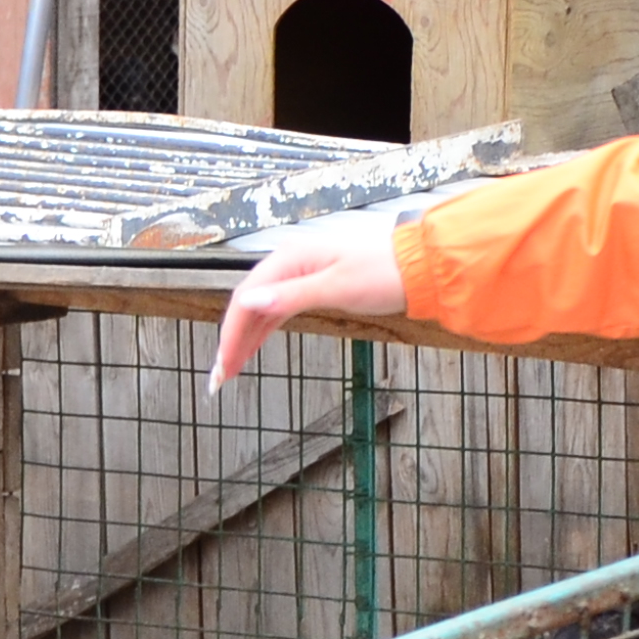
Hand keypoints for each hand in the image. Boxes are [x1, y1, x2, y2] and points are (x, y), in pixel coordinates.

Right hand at [210, 215, 411, 387]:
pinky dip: (262, 332)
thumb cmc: (383, 273)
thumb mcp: (336, 288)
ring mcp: (298, 275)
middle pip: (247, 306)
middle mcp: (288, 264)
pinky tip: (253, 349)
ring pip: (260, 310)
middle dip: (231, 342)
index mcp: (288, 259)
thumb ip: (290, 297)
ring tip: (231, 370)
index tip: (221, 368)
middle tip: (219, 379)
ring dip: (243, 340)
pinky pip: (276, 311)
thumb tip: (248, 303)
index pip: (245, 300)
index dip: (229, 335)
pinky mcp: (311, 286)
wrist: (418, 266)